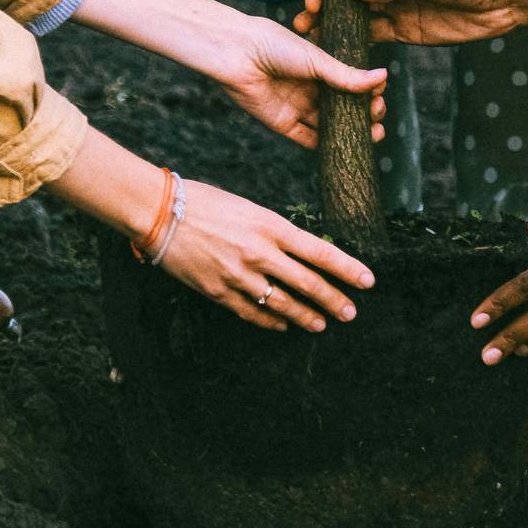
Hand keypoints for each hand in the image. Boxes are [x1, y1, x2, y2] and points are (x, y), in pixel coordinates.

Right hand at [162, 180, 374, 331]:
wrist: (159, 212)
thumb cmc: (205, 201)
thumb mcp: (250, 207)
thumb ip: (275, 231)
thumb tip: (301, 252)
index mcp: (270, 225)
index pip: (320, 252)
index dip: (347, 269)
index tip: (368, 281)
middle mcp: (259, 253)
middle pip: (308, 283)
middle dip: (334, 300)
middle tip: (351, 312)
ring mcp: (239, 276)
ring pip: (283, 304)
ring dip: (306, 316)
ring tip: (322, 324)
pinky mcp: (218, 292)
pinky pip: (252, 313)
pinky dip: (271, 321)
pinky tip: (283, 326)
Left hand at [221, 16, 386, 148]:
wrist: (237, 54)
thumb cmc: (275, 46)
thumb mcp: (317, 59)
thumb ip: (347, 75)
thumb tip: (382, 77)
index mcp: (319, 66)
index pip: (350, 82)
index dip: (367, 90)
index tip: (380, 94)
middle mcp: (310, 87)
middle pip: (343, 106)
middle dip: (364, 113)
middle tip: (378, 117)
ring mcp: (297, 106)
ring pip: (329, 124)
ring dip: (350, 131)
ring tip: (374, 136)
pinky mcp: (283, 123)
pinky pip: (307, 138)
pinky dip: (325, 146)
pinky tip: (344, 149)